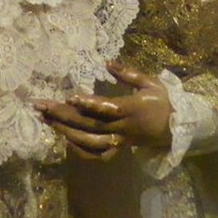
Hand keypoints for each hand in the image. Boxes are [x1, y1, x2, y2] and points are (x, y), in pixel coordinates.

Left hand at [34, 62, 172, 160]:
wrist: (177, 130)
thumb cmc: (163, 102)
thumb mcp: (151, 83)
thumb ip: (129, 74)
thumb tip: (108, 63)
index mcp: (132, 109)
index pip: (107, 108)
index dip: (89, 104)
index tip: (69, 97)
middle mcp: (123, 127)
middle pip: (90, 124)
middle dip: (63, 115)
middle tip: (40, 106)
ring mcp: (120, 141)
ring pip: (90, 141)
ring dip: (66, 131)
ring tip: (46, 119)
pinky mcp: (120, 149)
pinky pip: (98, 155)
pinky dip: (80, 151)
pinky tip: (64, 139)